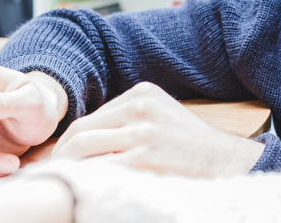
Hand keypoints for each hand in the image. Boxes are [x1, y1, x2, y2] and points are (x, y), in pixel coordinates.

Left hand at [52, 82, 264, 177]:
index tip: (63, 155)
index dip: (71, 140)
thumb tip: (86, 137)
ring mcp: (141, 133)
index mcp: (142, 93)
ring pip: (84, 148)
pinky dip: (86, 178)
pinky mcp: (143, 160)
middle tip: (55, 172)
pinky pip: (100, 169)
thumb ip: (130, 117)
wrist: (225, 162)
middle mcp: (140, 108)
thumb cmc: (191, 145)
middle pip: (81, 131)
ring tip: (63, 181)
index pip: (92, 117)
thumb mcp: (162, 114)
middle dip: (63, 153)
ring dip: (68, 167)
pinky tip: (84, 188)